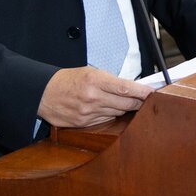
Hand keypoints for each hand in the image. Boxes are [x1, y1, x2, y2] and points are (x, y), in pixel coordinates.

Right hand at [37, 67, 151, 128]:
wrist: (42, 93)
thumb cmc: (67, 80)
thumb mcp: (90, 72)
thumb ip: (111, 81)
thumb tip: (132, 89)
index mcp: (95, 80)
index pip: (127, 89)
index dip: (143, 92)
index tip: (153, 94)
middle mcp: (93, 97)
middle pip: (127, 104)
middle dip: (137, 102)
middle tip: (143, 100)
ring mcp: (88, 112)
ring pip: (118, 113)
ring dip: (122, 108)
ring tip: (118, 102)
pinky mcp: (84, 123)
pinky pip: (106, 120)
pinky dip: (109, 115)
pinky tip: (105, 108)